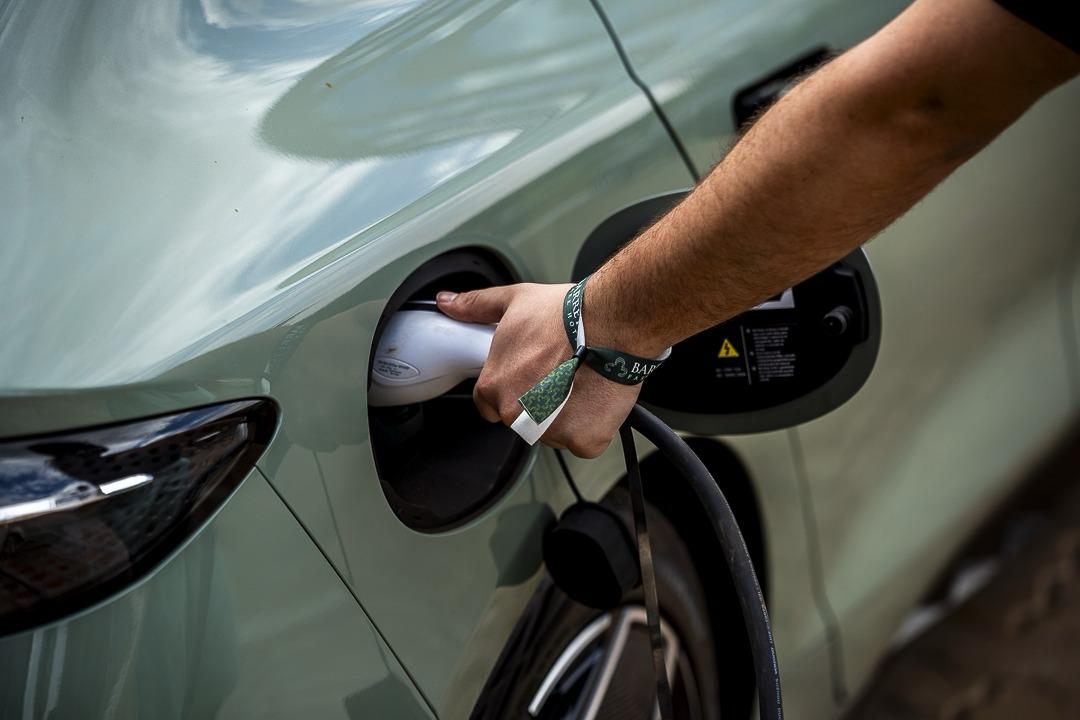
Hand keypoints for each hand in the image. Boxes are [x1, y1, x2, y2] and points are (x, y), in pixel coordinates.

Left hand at [436, 283, 640, 457]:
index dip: (510, 389)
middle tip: (560, 374)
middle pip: (523, 419)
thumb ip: (476, 306)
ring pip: (554, 432)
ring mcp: (550, 431)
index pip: (489, 404)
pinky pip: (584, 442)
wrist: (611, 324)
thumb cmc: (566, 314)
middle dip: (539, 403)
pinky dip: (592, 426)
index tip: (530, 377)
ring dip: (565, 415)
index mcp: (495, 387)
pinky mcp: (582, 440)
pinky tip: (595, 397)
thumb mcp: (513, 302)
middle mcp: (517, 414)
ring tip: (580, 381)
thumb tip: (447, 302)